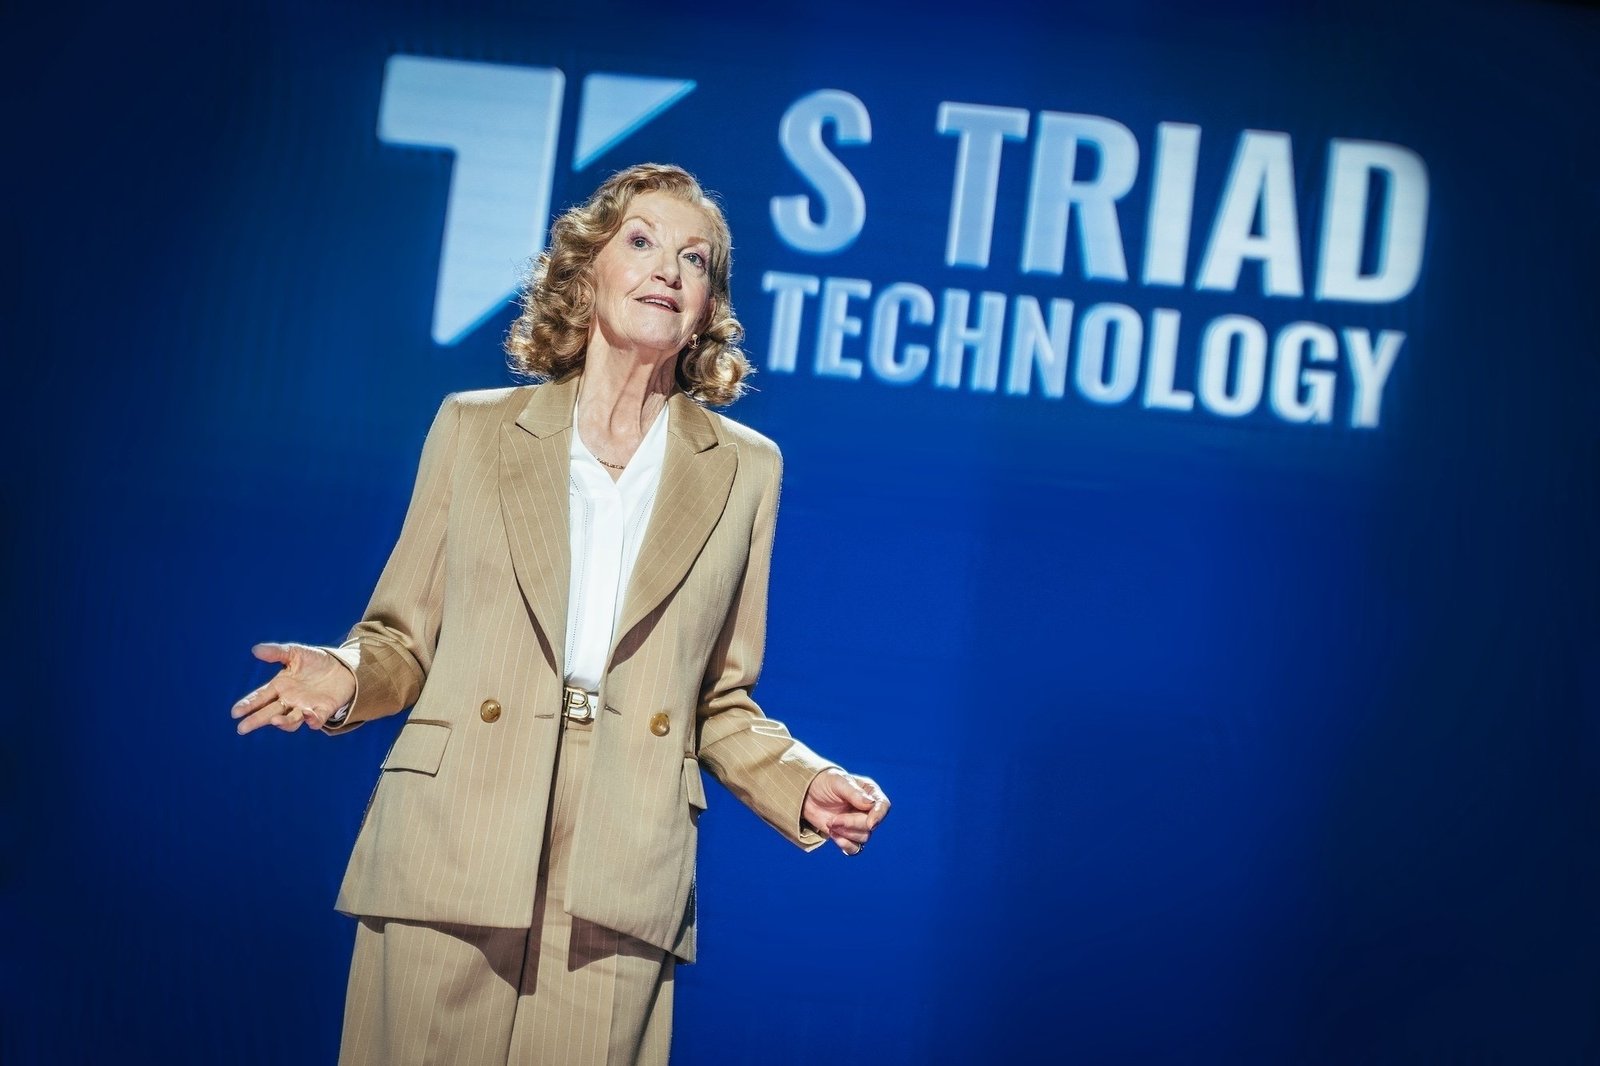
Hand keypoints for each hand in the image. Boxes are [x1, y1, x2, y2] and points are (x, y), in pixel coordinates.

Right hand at [231, 643, 356, 734]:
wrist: (343, 666)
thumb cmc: (316, 661)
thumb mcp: (296, 653)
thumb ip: (277, 652)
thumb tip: (255, 649)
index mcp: (280, 686)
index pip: (260, 697)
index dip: (248, 704)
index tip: (236, 712)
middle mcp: (290, 700)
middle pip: (270, 713)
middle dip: (256, 720)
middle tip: (242, 728)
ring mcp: (305, 707)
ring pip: (291, 720)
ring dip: (283, 722)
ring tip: (274, 720)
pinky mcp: (323, 710)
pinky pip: (316, 719)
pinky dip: (311, 719)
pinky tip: (307, 714)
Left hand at [803, 768, 890, 855]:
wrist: (807, 794)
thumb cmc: (824, 782)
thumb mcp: (838, 781)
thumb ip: (854, 792)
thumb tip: (870, 804)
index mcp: (870, 792)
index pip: (883, 805)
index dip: (879, 816)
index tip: (870, 824)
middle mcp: (868, 809)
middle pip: (870, 825)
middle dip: (851, 824)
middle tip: (833, 820)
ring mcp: (859, 824)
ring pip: (863, 837)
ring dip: (845, 833)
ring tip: (830, 823)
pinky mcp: (849, 835)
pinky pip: (855, 848)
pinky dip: (845, 844)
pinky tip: (833, 835)